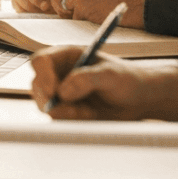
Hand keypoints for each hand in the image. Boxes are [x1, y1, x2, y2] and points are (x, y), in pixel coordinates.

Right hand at [30, 45, 177, 120]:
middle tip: (73, 111)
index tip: (53, 91)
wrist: (139, 100)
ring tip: (89, 112)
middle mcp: (58, 74)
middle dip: (52, 101)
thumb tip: (62, 91)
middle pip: (37, 86)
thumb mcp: (111, 75)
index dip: (42, 75)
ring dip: (65, 113)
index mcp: (65, 57)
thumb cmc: (127, 79)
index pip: (40, 61)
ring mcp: (60, 94)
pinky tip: (90, 116)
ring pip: (45, 105)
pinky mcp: (66, 111)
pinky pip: (57, 119)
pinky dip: (71, 121)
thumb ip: (87, 79)